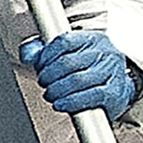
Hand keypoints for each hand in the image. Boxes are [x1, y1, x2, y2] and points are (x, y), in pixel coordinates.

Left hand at [20, 31, 137, 120]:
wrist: (115, 87)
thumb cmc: (86, 68)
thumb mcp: (65, 54)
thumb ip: (40, 51)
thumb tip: (27, 57)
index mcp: (92, 38)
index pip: (64, 42)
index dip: (46, 55)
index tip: (39, 66)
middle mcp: (105, 52)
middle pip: (68, 62)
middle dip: (49, 75)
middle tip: (43, 82)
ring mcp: (112, 72)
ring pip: (77, 80)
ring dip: (57, 90)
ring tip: (49, 94)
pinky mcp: (115, 92)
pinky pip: (90, 96)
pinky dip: (71, 102)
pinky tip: (60, 104)